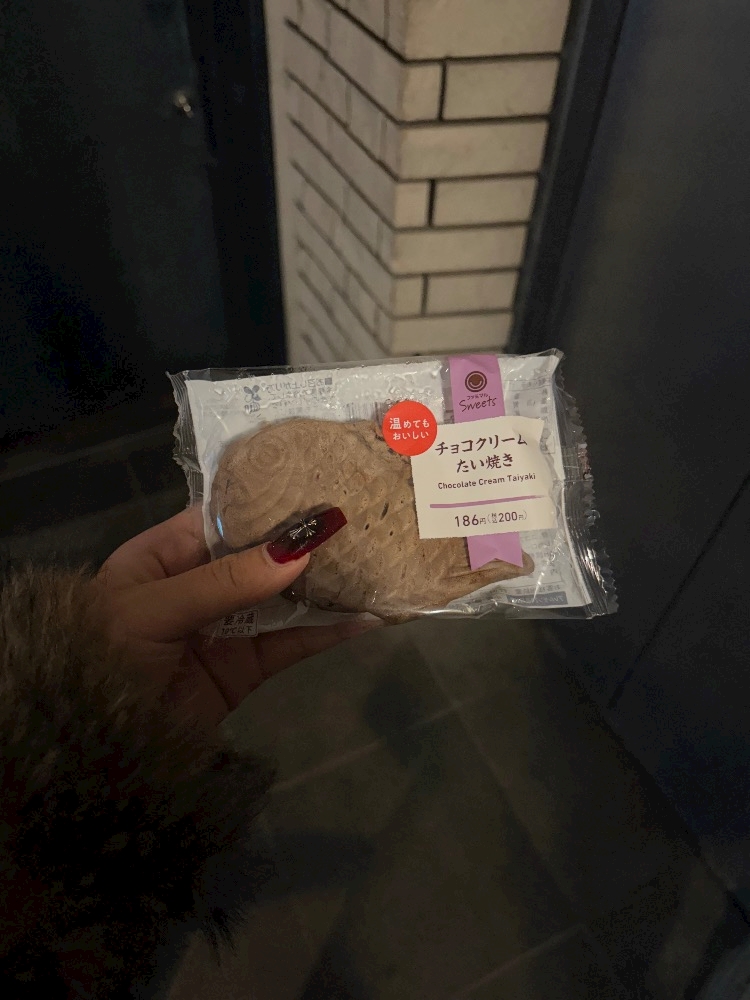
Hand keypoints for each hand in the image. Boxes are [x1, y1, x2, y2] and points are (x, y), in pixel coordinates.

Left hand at [96, 505, 375, 726]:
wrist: (90, 749)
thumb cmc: (102, 657)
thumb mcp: (153, 609)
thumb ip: (224, 582)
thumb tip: (297, 551)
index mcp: (165, 555)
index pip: (222, 516)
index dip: (266, 500)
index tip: (317, 484)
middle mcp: (200, 585)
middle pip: (261, 554)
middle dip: (305, 539)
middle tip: (360, 516)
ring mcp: (226, 627)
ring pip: (284, 597)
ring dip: (326, 582)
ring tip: (374, 558)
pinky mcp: (246, 669)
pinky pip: (293, 644)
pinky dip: (329, 633)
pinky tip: (367, 618)